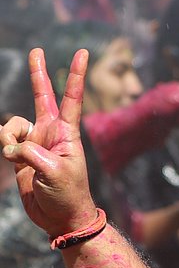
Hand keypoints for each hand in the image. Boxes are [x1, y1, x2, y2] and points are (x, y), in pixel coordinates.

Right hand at [0, 48, 95, 236]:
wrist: (60, 217)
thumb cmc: (67, 195)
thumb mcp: (54, 174)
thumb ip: (31, 154)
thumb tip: (11, 147)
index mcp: (67, 134)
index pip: (71, 99)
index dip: (75, 75)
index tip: (83, 53)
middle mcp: (51, 133)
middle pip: (42, 97)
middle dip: (39, 74)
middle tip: (37, 50)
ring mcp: (35, 143)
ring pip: (11, 124)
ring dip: (8, 137)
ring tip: (17, 157)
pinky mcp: (20, 155)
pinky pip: (4, 140)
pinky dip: (4, 147)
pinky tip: (12, 160)